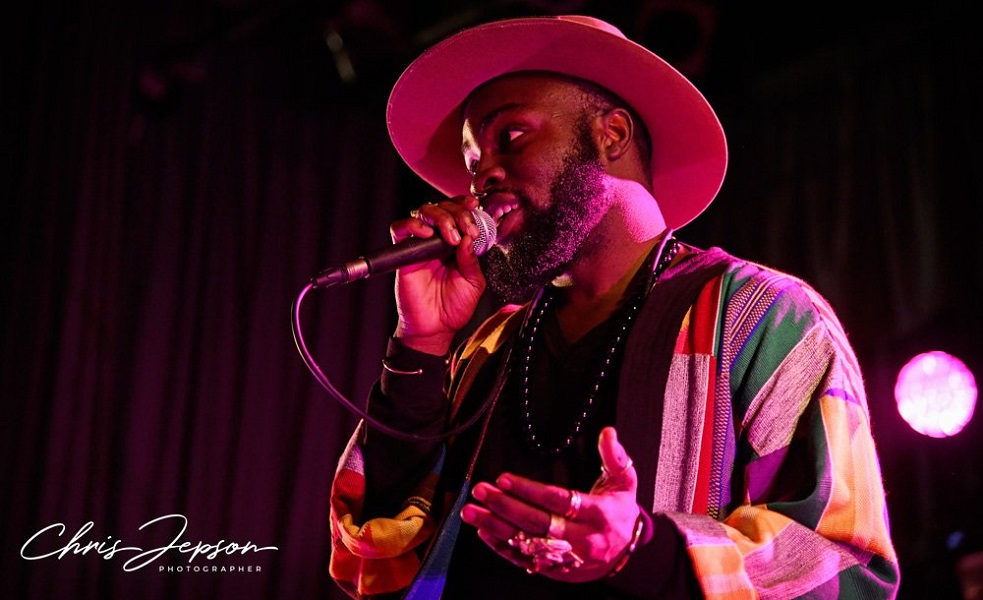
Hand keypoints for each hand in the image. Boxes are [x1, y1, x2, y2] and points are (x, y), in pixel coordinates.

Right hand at [390, 196, 486, 354]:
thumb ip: (472, 260)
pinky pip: (400, 228)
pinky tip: (427, 235)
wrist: (435, 329)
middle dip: (458, 213)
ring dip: (441, 217)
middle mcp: (438, 241)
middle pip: (443, 207)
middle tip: (467, 229)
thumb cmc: (453, 308)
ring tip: (451, 236)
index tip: (475, 208)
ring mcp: (421, 245)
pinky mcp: (404, 253)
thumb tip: (468, 238)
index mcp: (457, 244)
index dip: (466, 207)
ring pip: (424, 211)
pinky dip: (413, 225)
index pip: (459, 213)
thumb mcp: (474, 283)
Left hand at [460, 427, 640, 581]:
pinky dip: (503, 548)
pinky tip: (485, 532)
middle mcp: (582, 539)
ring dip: (496, 526)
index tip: (504, 479)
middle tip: (482, 491)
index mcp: (598, 514)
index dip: (529, 491)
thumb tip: (608, 432)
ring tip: (472, 511)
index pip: (558, 501)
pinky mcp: (556, 570)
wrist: (628, 551)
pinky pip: (525, 561)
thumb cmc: (621, 510)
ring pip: (527, 542)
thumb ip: (615, 456)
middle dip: (505, 506)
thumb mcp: (625, 481)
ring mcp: (567, 558)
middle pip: (537, 523)